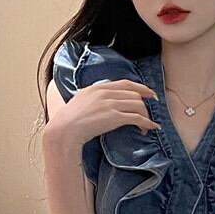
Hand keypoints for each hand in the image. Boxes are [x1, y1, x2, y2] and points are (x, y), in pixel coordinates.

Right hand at [46, 78, 160, 146]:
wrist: (64, 129)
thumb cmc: (68, 119)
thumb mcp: (81, 100)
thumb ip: (93, 97)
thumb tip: (101, 100)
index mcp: (98, 87)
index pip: (125, 83)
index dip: (140, 87)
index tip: (149, 93)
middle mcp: (106, 93)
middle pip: (134, 94)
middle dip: (145, 103)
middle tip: (150, 112)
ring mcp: (111, 104)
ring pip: (138, 105)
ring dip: (146, 115)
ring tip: (148, 124)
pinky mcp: (114, 117)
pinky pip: (137, 118)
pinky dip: (147, 122)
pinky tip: (150, 128)